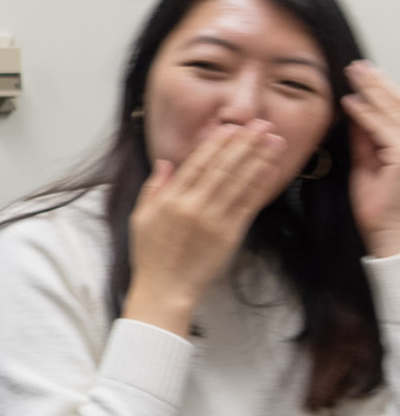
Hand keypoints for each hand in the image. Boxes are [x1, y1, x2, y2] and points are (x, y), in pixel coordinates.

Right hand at [124, 121, 285, 336]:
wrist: (165, 290)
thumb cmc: (151, 256)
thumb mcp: (142, 218)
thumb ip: (153, 188)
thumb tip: (166, 163)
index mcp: (170, 200)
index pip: (197, 163)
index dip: (217, 144)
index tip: (231, 127)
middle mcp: (193, 206)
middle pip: (223, 167)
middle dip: (244, 143)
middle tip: (261, 125)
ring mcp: (213, 221)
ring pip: (239, 181)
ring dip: (258, 158)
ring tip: (274, 140)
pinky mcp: (229, 236)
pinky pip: (248, 205)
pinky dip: (260, 185)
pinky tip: (271, 169)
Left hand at [343, 61, 399, 258]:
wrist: (391, 238)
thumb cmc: (382, 210)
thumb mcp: (370, 167)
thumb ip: (365, 140)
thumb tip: (356, 113)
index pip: (398, 111)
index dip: (382, 90)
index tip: (363, 76)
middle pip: (399, 105)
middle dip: (377, 83)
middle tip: (357, 66)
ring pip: (392, 112)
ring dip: (372, 90)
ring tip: (354, 74)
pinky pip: (382, 130)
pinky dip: (366, 115)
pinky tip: (351, 103)